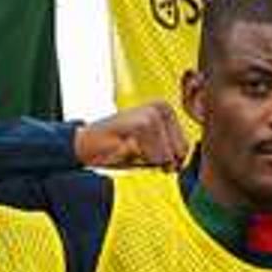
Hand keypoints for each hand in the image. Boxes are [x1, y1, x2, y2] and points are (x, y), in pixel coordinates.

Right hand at [72, 100, 187, 170]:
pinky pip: (156, 157)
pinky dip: (140, 159)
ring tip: (130, 147)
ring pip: (167, 157)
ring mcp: (153, 114)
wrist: (86, 145)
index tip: (143, 148)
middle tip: (135, 148)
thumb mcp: (151, 150)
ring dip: (148, 160)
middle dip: (158, 160)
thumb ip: (171, 153)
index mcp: (167, 111)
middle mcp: (163, 107)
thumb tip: (182, 163)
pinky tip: (125, 146)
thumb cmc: (118, 149)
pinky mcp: (144, 123)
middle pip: (179, 153)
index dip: (165, 159)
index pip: (185, 149)